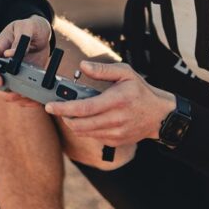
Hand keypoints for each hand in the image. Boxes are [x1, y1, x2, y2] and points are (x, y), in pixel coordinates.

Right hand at [0, 15, 52, 106]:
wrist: (41, 32)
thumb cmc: (30, 26)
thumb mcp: (26, 27)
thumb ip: (20, 39)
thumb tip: (10, 54)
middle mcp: (2, 63)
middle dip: (3, 92)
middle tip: (16, 95)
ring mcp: (12, 73)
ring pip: (6, 91)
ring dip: (16, 98)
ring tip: (30, 99)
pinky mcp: (23, 79)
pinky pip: (21, 93)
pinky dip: (27, 99)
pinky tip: (36, 100)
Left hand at [44, 61, 176, 144]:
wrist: (159, 115)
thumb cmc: (140, 92)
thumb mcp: (125, 73)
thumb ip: (103, 70)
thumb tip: (82, 66)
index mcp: (116, 100)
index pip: (84, 108)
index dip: (63, 108)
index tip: (50, 105)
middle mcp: (116, 119)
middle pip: (80, 124)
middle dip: (63, 117)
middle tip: (56, 108)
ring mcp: (115, 133)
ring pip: (84, 132)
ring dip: (73, 123)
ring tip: (71, 112)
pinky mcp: (115, 142)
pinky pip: (93, 137)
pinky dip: (86, 129)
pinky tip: (89, 119)